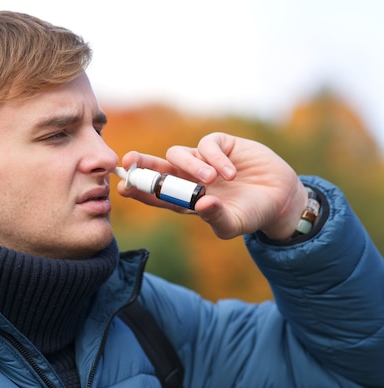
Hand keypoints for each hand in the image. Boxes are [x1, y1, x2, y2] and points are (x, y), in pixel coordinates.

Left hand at [116, 132, 307, 239]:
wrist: (281, 197)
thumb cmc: (252, 214)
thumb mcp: (234, 224)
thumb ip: (216, 219)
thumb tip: (201, 205)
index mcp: (184, 200)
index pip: (154, 194)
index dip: (138, 189)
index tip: (125, 187)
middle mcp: (188, 179)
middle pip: (156, 168)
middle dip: (142, 164)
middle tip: (131, 160)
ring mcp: (202, 160)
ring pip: (178, 154)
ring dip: (191, 166)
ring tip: (212, 180)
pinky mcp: (220, 145)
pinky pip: (206, 145)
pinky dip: (215, 158)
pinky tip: (230, 172)